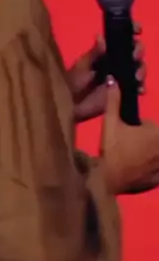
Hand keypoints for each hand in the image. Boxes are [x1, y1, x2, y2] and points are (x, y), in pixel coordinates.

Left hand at [68, 25, 144, 122]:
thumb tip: (101, 36)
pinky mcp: (123, 91)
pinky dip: (140, 87)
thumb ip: (94, 53)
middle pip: (135, 52)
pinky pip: (137, 87)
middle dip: (138, 51)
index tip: (137, 30)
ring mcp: (121, 77)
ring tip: (136, 76)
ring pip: (139, 69)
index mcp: (107, 52)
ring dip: (141, 70)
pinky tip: (138, 89)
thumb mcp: (82, 65)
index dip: (132, 31)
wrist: (71, 104)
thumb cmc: (73, 81)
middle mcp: (117, 62)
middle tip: (134, 57)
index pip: (123, 38)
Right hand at [101, 77, 158, 194]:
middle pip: (157, 140)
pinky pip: (157, 172)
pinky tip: (139, 171)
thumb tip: (113, 80)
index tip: (133, 133)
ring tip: (136, 158)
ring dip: (151, 155)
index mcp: (156, 134)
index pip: (154, 127)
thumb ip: (114, 101)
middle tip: (132, 145)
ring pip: (156, 155)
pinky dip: (152, 171)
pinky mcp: (158, 181)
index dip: (144, 128)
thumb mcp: (110, 122)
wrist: (106, 180)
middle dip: (149, 141)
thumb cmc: (110, 149)